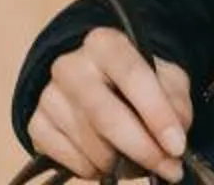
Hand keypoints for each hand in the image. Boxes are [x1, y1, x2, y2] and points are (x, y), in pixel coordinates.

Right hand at [27, 27, 195, 181]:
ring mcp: (49, 96)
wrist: (96, 84)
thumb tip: (175, 135)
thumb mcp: (165, 80)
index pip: (132, 75)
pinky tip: (105, 157)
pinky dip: (95, 169)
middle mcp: (70, 65)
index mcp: (105, 43)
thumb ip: (175, 103)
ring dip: (121, 164)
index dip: (157, 114)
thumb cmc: (137, 83)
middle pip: (107, 117)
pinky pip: (71, 161)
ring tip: (135, 159)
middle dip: (143, 150)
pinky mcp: (37, 125)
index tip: (177, 146)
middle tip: (170, 170)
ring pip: (91, 146)